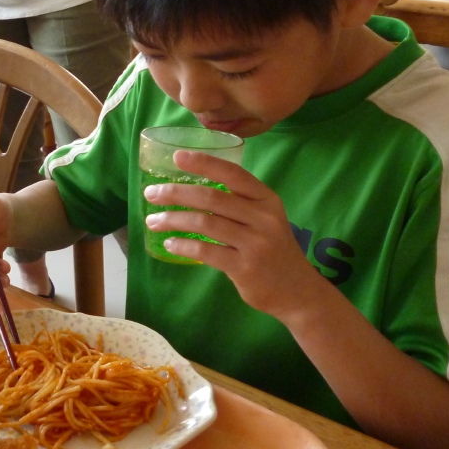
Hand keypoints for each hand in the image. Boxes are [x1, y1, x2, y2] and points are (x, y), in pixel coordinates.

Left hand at [142, 151, 324, 318]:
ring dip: (173, 219)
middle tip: (151, 193)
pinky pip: (206, 251)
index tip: (177, 157)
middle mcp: (263, 218)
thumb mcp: (265, 219)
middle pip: (212, 198)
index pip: (233, 174)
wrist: (297, 291)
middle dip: (176, 193)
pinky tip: (169, 244)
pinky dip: (183, 245)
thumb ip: (238, 204)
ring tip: (153, 220)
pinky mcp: (245, 268)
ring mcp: (255, 244)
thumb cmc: (273, 250)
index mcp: (267, 200)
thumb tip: (191, 190)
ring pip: (205, 223)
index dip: (204, 163)